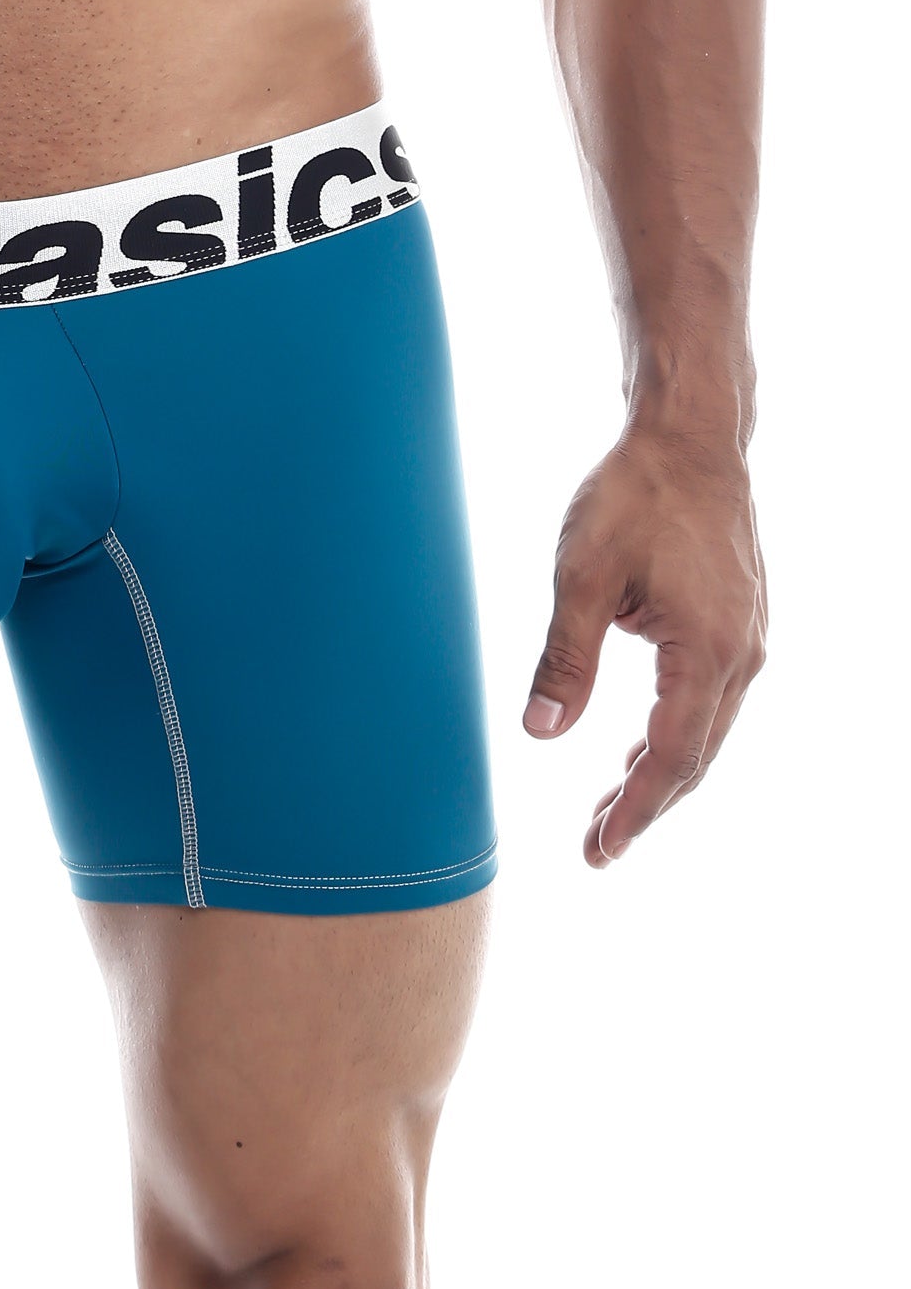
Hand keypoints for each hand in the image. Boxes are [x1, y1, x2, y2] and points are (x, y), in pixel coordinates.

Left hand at [523, 422, 765, 865]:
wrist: (688, 437)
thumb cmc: (634, 495)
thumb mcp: (582, 575)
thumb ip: (565, 659)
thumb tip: (539, 732)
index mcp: (706, 652)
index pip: (670, 758)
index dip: (634, 811)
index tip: (598, 851)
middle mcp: (741, 656)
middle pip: (694, 756)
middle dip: (644, 804)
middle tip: (595, 844)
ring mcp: (748, 639)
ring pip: (706, 730)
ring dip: (660, 770)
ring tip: (612, 806)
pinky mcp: (741, 622)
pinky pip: (712, 699)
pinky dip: (678, 731)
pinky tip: (641, 743)